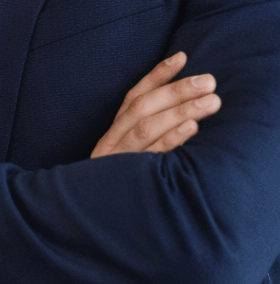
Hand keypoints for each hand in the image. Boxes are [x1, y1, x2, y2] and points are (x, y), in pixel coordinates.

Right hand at [29, 56, 217, 283]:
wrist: (71, 228)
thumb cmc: (107, 196)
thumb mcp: (121, 164)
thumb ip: (140, 141)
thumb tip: (181, 118)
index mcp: (110, 136)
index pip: (132, 96)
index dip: (156, 75)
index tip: (180, 56)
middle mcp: (110, 145)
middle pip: (142, 109)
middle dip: (176, 90)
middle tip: (208, 80)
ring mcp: (116, 163)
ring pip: (147, 128)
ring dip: (180, 110)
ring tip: (211, 101)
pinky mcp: (124, 181)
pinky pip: (149, 158)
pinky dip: (170, 140)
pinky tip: (191, 129)